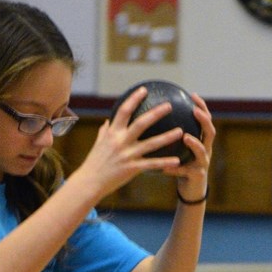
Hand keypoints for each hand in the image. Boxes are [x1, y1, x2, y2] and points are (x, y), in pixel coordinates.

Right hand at [72, 86, 184, 200]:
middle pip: (141, 123)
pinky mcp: (132, 169)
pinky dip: (164, 163)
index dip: (134, 99)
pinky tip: (177, 161)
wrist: (89, 182)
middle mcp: (120, 142)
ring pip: (151, 144)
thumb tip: (107, 121)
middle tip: (169, 105)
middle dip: (156, 113)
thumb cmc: (94, 163)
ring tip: (181, 131)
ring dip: (167, 137)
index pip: (123, 111)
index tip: (144, 89)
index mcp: (112, 133)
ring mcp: (127, 155)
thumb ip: (104, 131)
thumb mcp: (98, 144)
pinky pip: (151, 164)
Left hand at [164, 93, 214, 201]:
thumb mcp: (179, 148)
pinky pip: (185, 172)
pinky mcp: (196, 176)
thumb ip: (172, 135)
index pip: (205, 120)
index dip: (202, 107)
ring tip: (185, 137)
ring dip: (195, 143)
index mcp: (202, 141)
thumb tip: (154, 116)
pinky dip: (175, 169)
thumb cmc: (182, 165)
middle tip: (194, 111)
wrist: (191, 190)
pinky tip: (164, 168)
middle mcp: (206, 150)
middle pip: (210, 132)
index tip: (193, 95)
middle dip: (204, 120)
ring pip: (203, 151)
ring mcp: (203, 163)